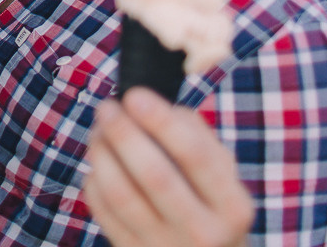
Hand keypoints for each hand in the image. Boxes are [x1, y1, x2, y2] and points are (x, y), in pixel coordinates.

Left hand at [83, 88, 253, 246]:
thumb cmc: (210, 206)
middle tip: (107, 107)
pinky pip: (104, 211)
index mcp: (232, 206)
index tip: (134, 95)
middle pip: (155, 174)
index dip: (160, 120)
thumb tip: (157, 107)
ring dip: (102, 153)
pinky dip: (94, 180)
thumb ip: (197, 136)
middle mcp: (203, 232)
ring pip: (121, 193)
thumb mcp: (222, 175)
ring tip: (98, 131)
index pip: (194, 155)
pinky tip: (99, 164)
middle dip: (124, 133)